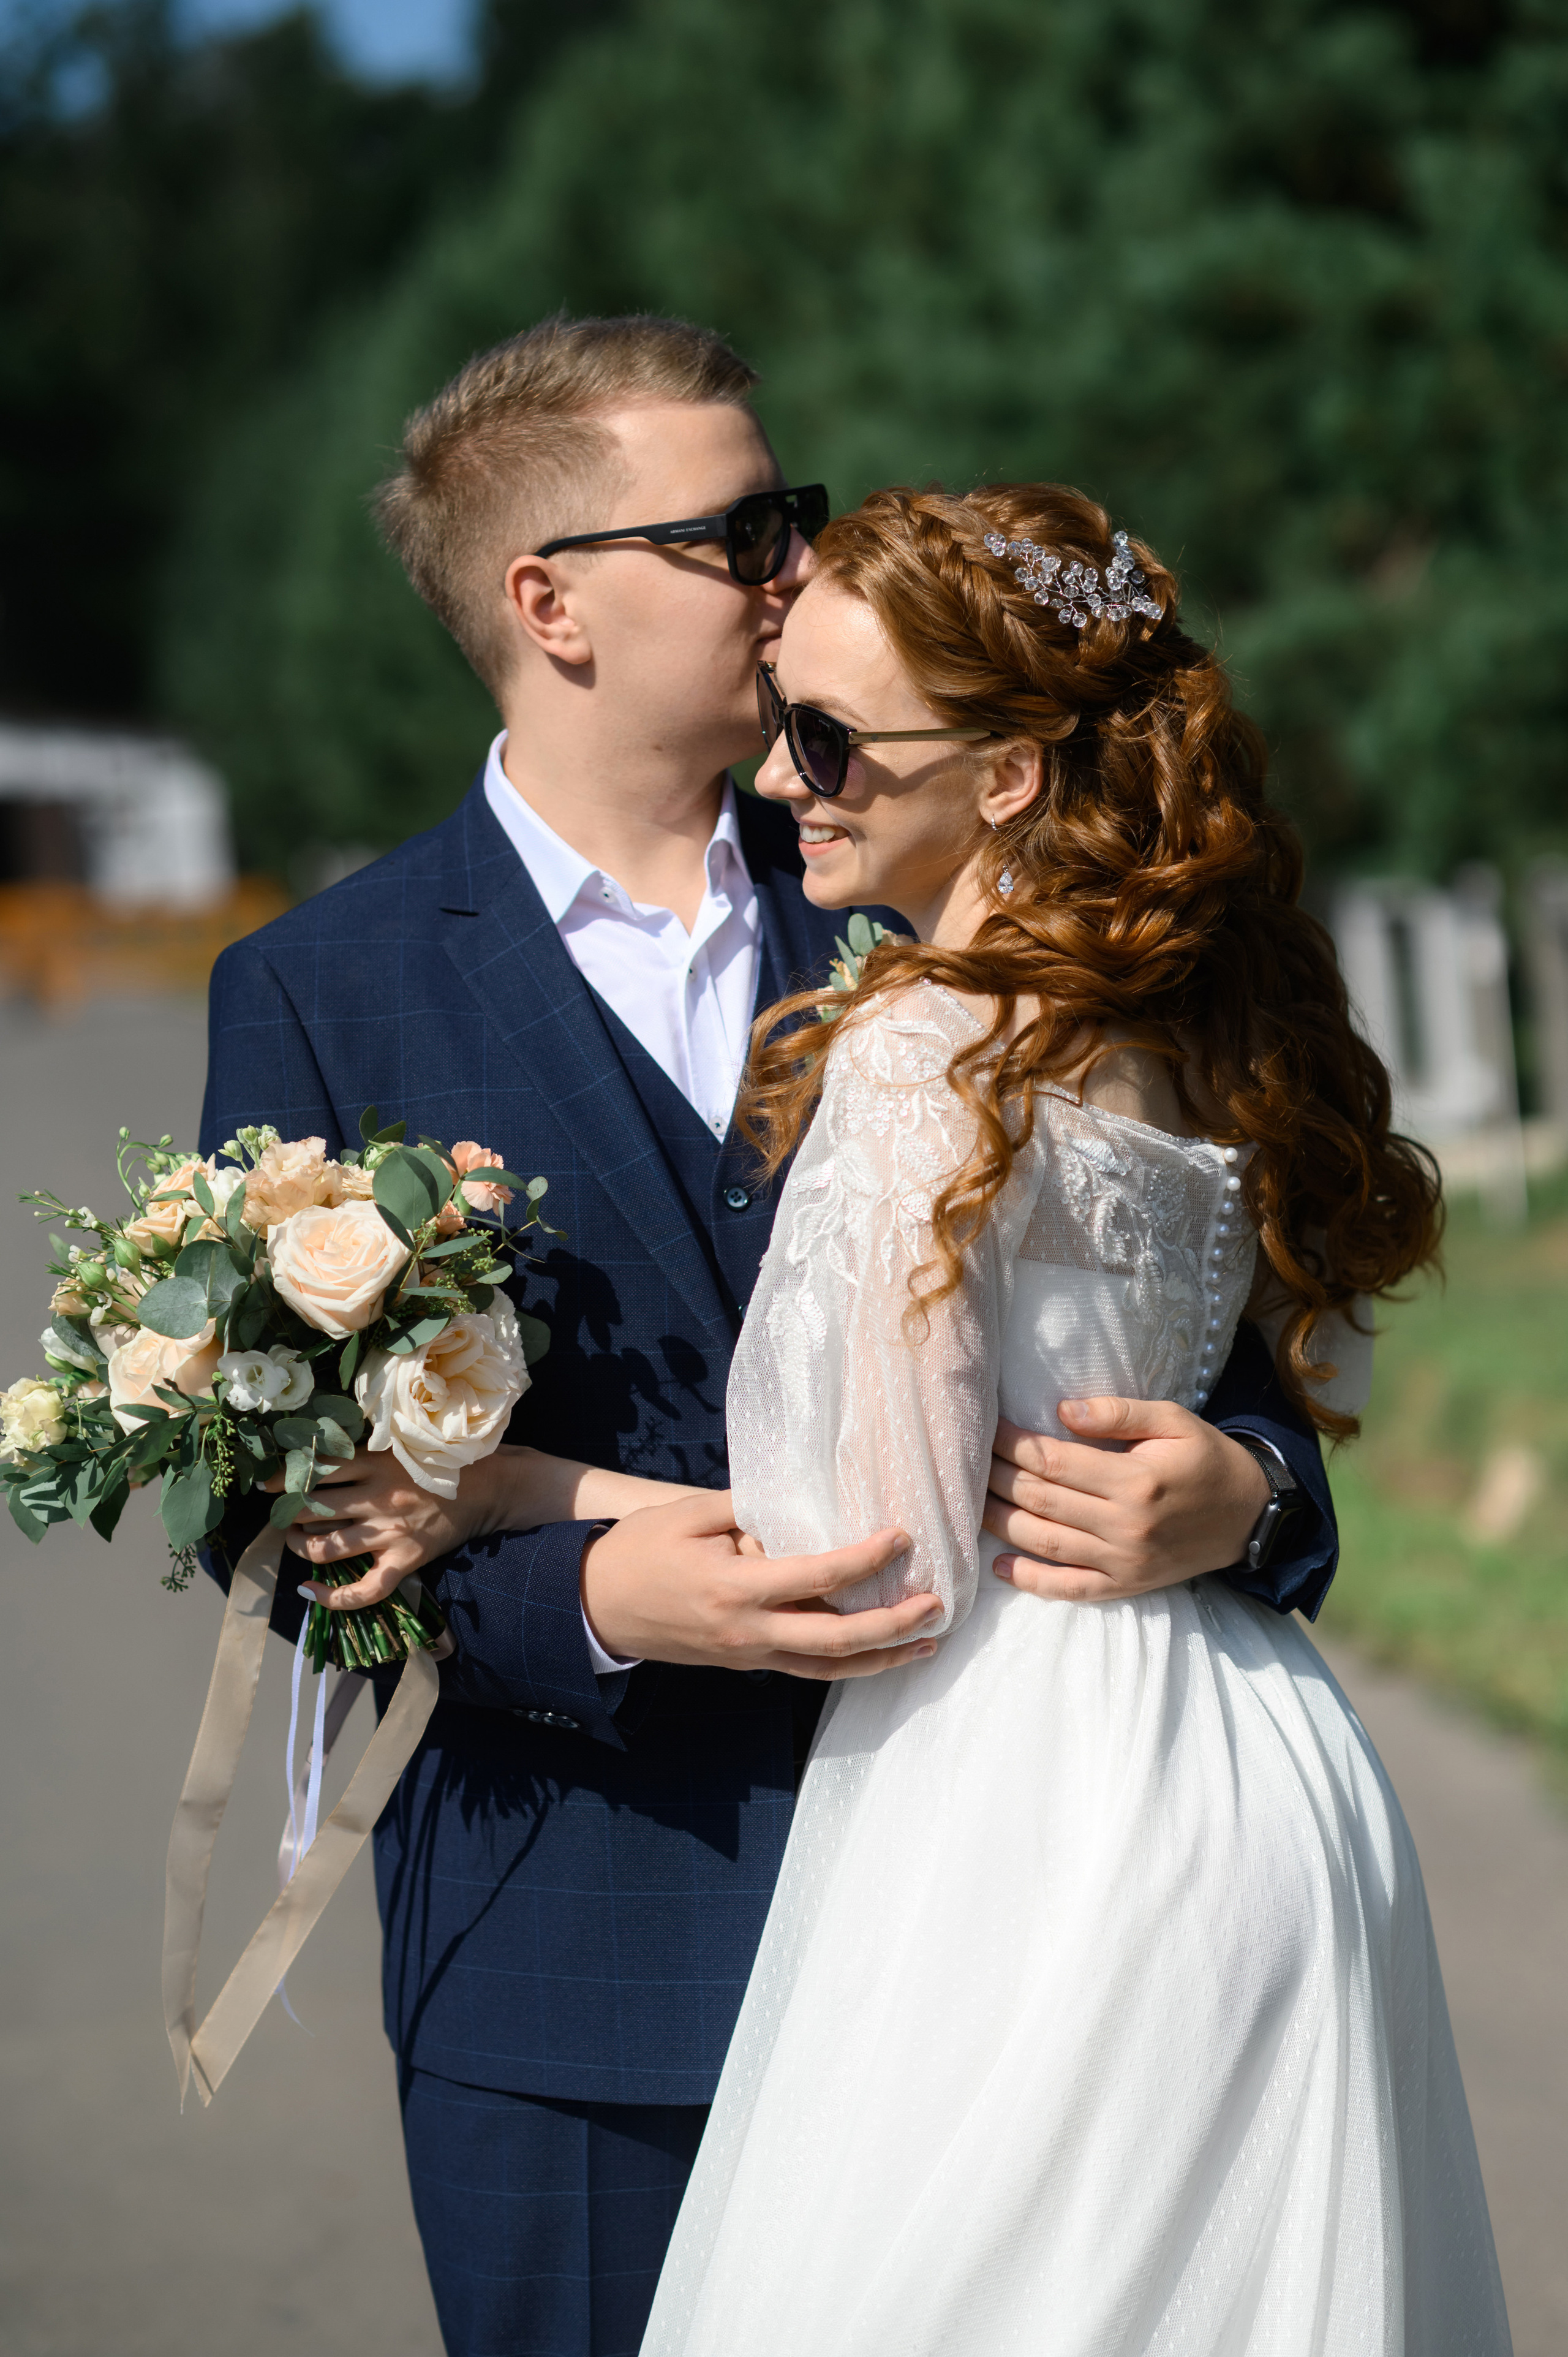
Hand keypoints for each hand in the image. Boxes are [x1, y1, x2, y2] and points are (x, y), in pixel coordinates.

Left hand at [268, 1446, 516, 1610]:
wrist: (486, 1487)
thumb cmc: (438, 1464)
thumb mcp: (398, 1447)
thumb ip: (362, 1454)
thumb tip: (315, 1461)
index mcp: (375, 1464)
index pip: (317, 1470)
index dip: (283, 1478)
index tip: (266, 1483)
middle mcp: (377, 1499)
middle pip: (312, 1509)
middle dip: (286, 1514)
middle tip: (282, 1514)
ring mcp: (389, 1534)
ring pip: (326, 1548)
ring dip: (299, 1546)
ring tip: (295, 1540)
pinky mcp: (404, 1561)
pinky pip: (364, 1590)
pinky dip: (333, 1597)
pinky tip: (311, 1592)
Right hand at [580, 1489, 942, 1679]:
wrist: (593, 1608)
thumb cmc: (637, 1551)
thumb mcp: (688, 1515)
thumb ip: (745, 1512)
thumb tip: (800, 1511)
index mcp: (734, 1587)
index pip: (818, 1576)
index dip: (866, 1558)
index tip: (900, 1536)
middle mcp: (747, 1631)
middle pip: (836, 1640)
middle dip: (892, 1626)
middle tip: (936, 1606)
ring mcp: (746, 1654)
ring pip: (826, 1667)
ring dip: (880, 1657)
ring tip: (925, 1642)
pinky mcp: (742, 1663)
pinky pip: (803, 1668)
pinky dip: (844, 1663)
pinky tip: (873, 1651)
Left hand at [983, 1398, 1270, 1602]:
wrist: (1250, 1515)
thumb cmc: (1206, 1459)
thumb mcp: (1174, 1421)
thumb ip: (1120, 1413)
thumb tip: (1062, 1411)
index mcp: (1135, 1480)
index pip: (1054, 1461)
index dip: (1013, 1445)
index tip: (987, 1428)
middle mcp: (1125, 1526)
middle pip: (1041, 1500)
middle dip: (996, 1477)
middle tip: (965, 1460)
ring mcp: (1123, 1562)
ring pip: (1045, 1543)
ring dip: (1000, 1523)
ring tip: (969, 1503)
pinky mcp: (1125, 1585)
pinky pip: (1069, 1589)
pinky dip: (1030, 1581)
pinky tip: (998, 1566)